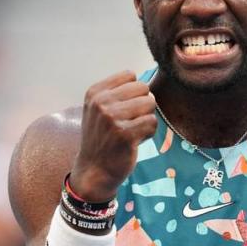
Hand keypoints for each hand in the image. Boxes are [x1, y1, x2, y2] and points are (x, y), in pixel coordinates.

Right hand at [69, 71, 156, 201]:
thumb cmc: (102, 138)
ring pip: (150, 103)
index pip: (130, 75)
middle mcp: (101, 102)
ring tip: (133, 131)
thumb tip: (145, 81)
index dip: (134, 92)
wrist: (94, 170)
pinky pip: (152, 122)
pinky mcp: (125, 134)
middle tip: (131, 121)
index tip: (124, 108)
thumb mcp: (98, 109)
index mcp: (95, 92)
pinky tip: (136, 141)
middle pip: (143, 88)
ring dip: (146, 118)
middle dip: (143, 104)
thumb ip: (117, 92)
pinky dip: (149, 133)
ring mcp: (112, 118)